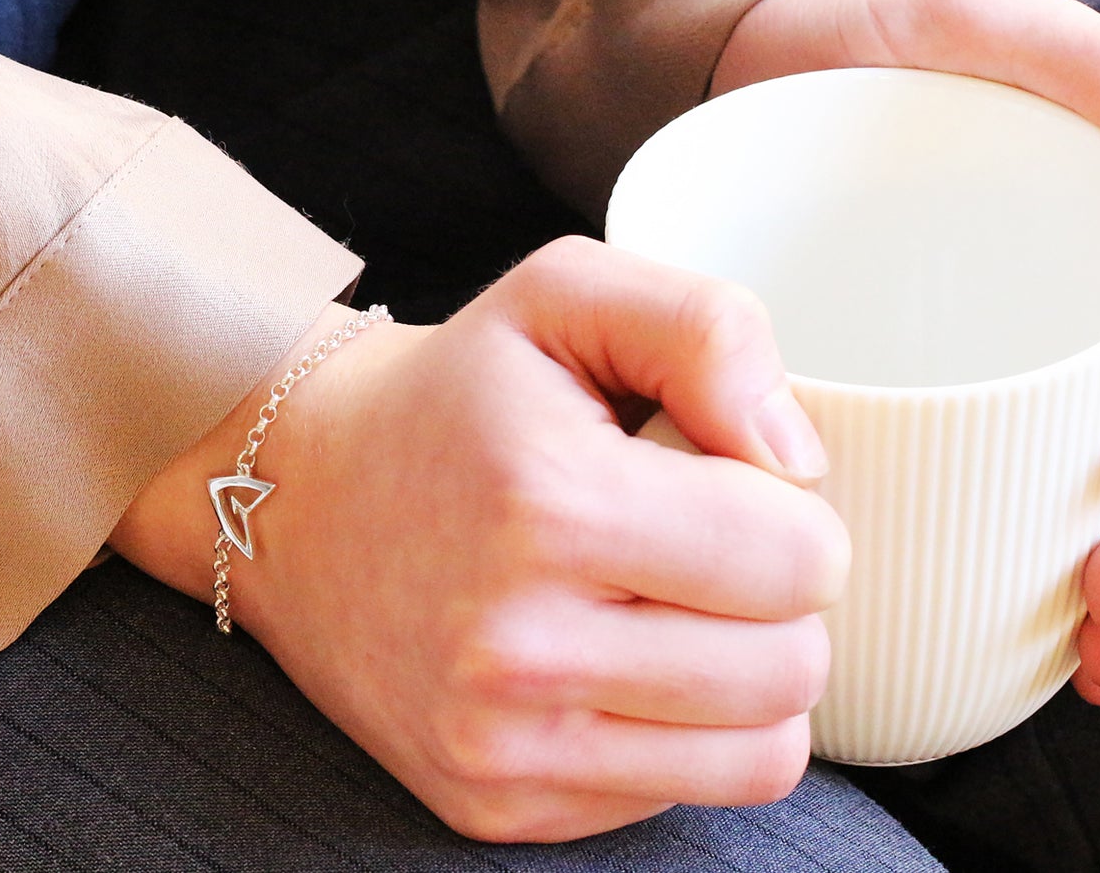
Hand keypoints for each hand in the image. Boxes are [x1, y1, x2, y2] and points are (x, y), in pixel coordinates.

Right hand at [111, 238, 847, 842]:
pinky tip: (613, 655)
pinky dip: (678, 729)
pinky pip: (679, 795)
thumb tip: (796, 457)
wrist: (302, 495)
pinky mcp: (495, 806)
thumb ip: (706, 330)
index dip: (795, 511)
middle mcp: (519, 647)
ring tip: (671, 601)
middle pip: (791, 667)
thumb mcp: (564, 293)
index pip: (797, 560)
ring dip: (747, 673)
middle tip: (706, 542)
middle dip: (780, 597)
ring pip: (762, 755)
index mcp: (549, 503)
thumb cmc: (455, 391)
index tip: (730, 481)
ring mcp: (502, 745)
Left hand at [713, 0, 1099, 701]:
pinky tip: (1053, 643)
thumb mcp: (956, 16)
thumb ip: (1067, 51)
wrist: (740, 80)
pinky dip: (1048, 567)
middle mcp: (1092, 291)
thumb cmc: (855, 40)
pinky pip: (1028, 484)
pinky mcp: (959, 385)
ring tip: (1099, 655)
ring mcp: (1029, 345)